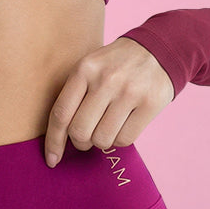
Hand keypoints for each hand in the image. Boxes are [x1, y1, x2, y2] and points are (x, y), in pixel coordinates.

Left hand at [44, 36, 174, 166]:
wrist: (157, 50)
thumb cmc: (115, 66)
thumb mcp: (90, 67)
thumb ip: (74, 95)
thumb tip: (59, 137)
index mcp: (84, 69)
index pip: (61, 114)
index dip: (54, 141)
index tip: (52, 159)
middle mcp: (105, 80)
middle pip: (79, 131)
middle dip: (80, 142)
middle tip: (87, 137)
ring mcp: (129, 92)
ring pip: (102, 139)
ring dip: (101, 141)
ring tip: (107, 127)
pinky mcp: (149, 103)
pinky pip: (125, 139)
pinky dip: (120, 140)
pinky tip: (123, 125)